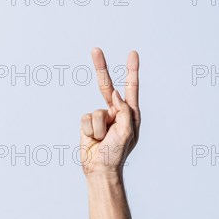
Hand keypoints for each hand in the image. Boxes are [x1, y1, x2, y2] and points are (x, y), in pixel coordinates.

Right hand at [80, 48, 140, 176]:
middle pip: (106, 87)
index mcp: (130, 114)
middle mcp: (115, 113)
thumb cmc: (117, 152)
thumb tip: (114, 94)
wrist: (100, 169)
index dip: (131, 70)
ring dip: (98, 128)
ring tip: (103, 140)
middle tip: (95, 50)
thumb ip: (124, 110)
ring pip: (96, 112)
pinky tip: (93, 140)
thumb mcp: (127, 131)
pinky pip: (86, 118)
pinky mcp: (88, 123)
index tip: (133, 54)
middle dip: (101, 68)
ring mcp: (101, 118)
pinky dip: (89, 130)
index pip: (130, 88)